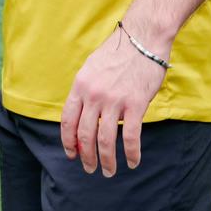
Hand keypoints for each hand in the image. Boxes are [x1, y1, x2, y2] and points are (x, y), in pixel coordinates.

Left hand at [60, 25, 168, 176]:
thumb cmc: (118, 54)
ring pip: (105, 139)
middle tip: (89, 169)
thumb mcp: (92, 68)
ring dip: (106, 160)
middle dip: (86, 156)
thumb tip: (81, 114)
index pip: (67, 119)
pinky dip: (131, 153)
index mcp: (80, 85)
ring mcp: (114, 100)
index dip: (68, 140)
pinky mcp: (135, 104)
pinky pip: (130, 136)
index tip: (71, 154)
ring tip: (109, 172)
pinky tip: (133, 162)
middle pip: (84, 134)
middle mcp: (94, 94)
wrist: (142, 38)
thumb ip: (86, 90)